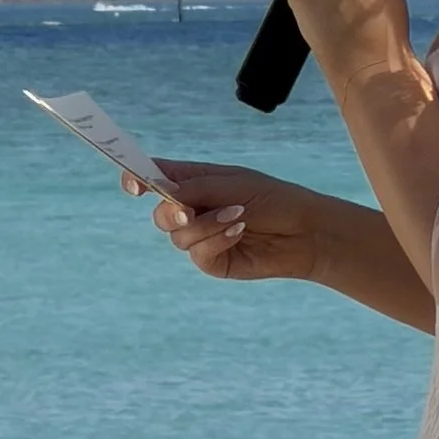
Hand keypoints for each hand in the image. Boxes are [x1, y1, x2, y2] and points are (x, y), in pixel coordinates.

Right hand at [122, 160, 331, 282]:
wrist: (305, 230)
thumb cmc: (272, 197)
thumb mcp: (232, 184)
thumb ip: (195, 189)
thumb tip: (162, 195)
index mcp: (192, 183)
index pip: (154, 178)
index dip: (136, 179)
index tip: (133, 185)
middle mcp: (192, 210)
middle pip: (160, 214)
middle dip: (171, 212)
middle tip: (187, 210)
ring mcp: (200, 237)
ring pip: (178, 236)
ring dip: (206, 225)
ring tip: (237, 216)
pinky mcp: (212, 260)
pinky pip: (198, 253)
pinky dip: (217, 240)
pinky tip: (239, 231)